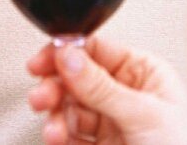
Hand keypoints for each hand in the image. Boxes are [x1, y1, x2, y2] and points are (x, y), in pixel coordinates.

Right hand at [26, 37, 186, 144]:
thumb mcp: (143, 114)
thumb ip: (101, 87)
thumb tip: (68, 56)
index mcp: (144, 73)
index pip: (98, 51)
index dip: (67, 54)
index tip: (43, 61)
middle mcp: (126, 94)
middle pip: (77, 79)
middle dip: (56, 88)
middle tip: (42, 96)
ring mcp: (113, 122)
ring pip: (70, 109)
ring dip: (55, 116)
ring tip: (52, 130)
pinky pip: (72, 135)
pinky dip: (59, 136)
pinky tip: (56, 139)